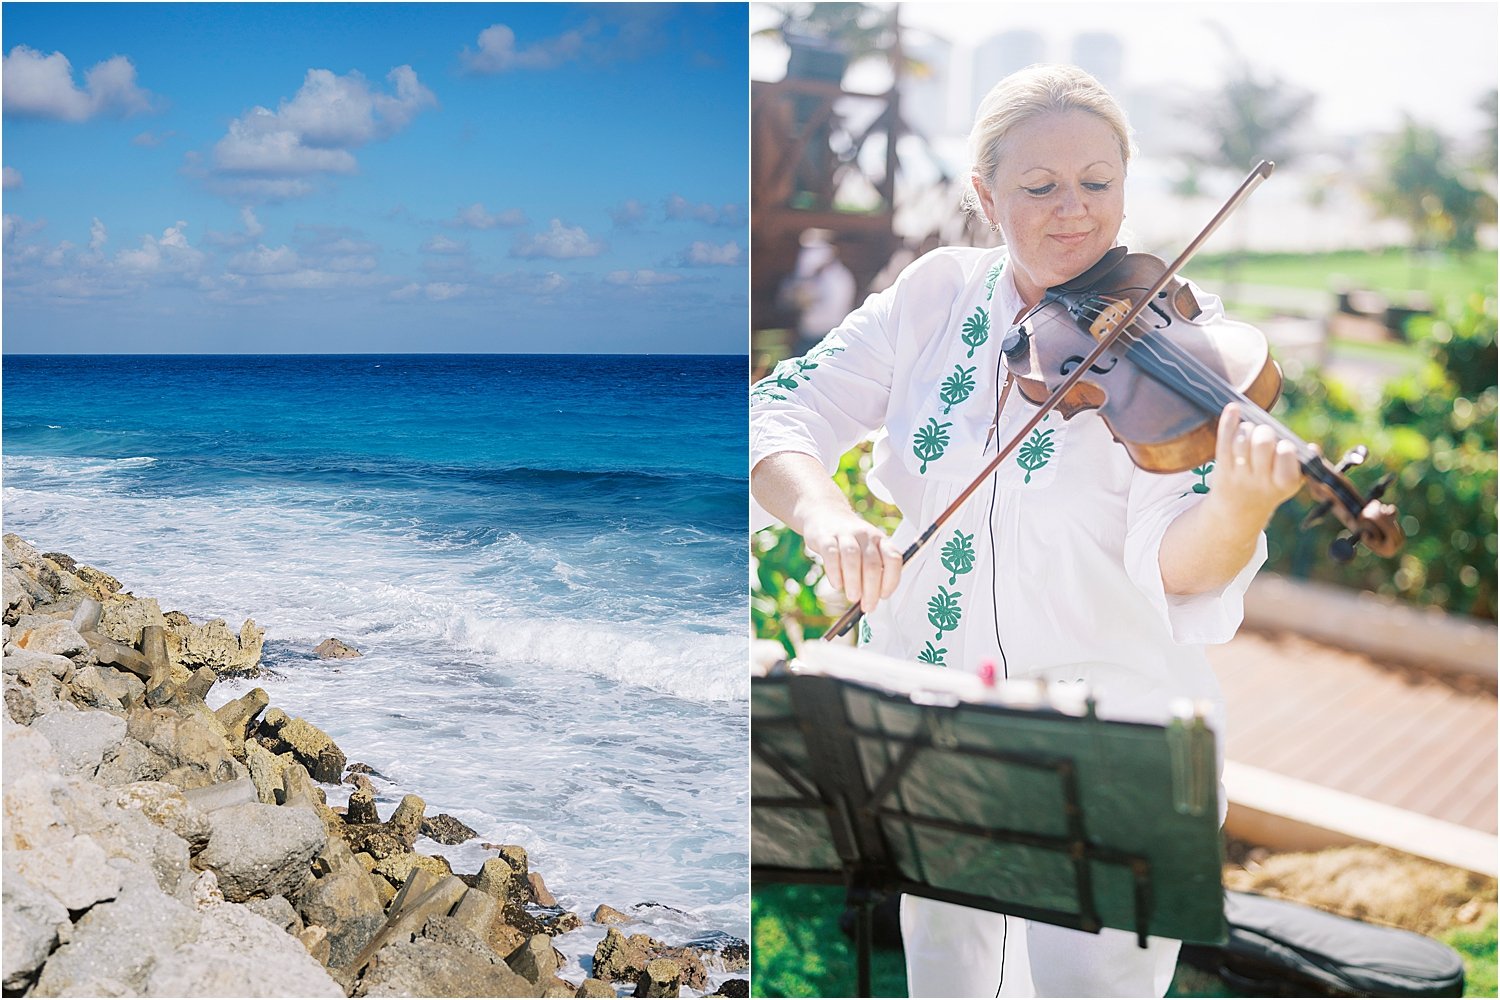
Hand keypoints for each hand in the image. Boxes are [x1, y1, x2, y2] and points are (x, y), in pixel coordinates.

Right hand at [801, 512, 902, 613]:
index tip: (884, 596)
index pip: (893, 558)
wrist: (825, 514)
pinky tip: (837, 584)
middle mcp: (865, 535)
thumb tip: (873, 599)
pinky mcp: (826, 537)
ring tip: (853, 597)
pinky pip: (831, 555)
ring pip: (852, 558)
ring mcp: (845, 534)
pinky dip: (835, 573)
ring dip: (854, 582)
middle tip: (867, 605)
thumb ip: (874, 571)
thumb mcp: (868, 549)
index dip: (891, 580)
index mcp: (881, 540)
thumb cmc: (851, 540)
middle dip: (871, 589)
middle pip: (872, 563)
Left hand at [1206, 403, 1302, 527]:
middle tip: (1264, 434)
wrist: (1240, 510)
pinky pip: (1224, 442)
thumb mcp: (1292, 480)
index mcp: (1285, 482)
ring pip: (1241, 441)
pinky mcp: (1222, 468)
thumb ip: (1304, 463)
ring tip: (1249, 431)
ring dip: (1247, 429)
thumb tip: (1313, 448)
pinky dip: (1229, 422)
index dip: (1284, 446)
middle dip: (1264, 432)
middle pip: (1262, 444)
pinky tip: (1233, 409)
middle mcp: (1261, 480)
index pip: (1286, 456)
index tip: (1284, 445)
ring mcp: (1240, 474)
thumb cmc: (1271, 485)